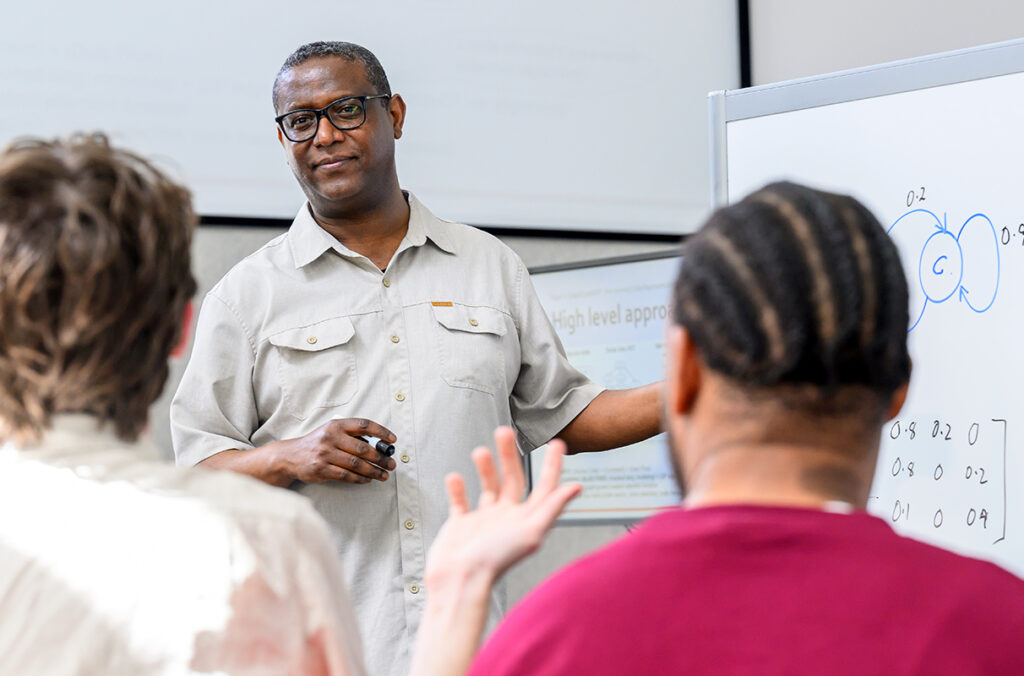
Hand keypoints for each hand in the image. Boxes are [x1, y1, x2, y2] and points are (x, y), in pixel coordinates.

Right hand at [278, 418, 397, 483]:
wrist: (290, 456)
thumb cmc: (317, 443)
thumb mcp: (331, 431)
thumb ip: (350, 435)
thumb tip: (379, 445)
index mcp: (336, 425)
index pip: (363, 425)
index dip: (381, 431)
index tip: (393, 440)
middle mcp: (331, 437)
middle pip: (363, 448)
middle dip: (381, 458)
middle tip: (392, 464)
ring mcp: (325, 454)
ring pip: (356, 464)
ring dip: (374, 471)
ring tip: (384, 475)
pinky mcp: (321, 469)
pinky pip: (346, 475)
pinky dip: (360, 479)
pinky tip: (368, 479)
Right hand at [424, 427, 580, 591]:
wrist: (459, 582)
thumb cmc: (496, 560)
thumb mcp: (530, 532)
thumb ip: (551, 508)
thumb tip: (576, 487)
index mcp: (527, 520)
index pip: (545, 487)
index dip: (553, 466)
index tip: (557, 443)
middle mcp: (508, 518)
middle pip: (513, 480)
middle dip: (509, 455)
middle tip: (504, 431)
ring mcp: (484, 522)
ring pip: (488, 487)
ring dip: (485, 468)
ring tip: (479, 451)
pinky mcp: (461, 526)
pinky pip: (461, 502)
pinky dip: (457, 488)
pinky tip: (454, 477)